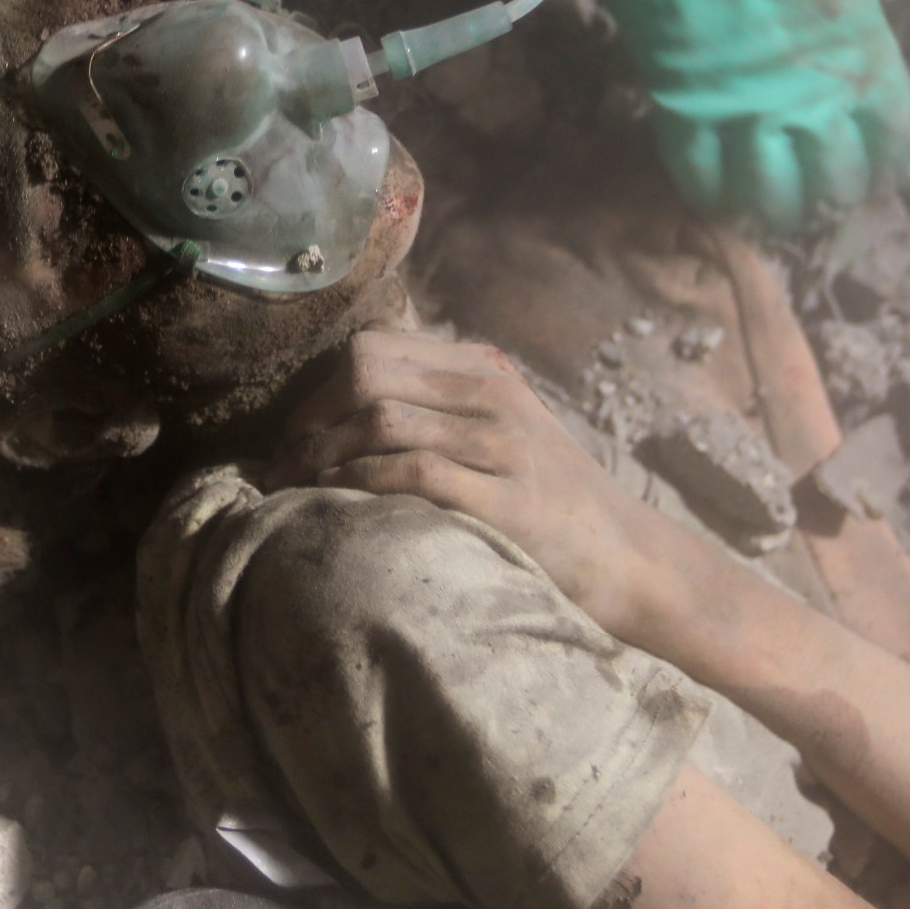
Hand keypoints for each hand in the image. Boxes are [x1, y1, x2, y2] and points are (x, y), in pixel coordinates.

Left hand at [271, 329, 657, 639]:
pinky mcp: (506, 498)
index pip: (374, 349)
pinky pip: (412, 471)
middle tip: (279, 466)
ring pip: (381, 419)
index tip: (291, 436)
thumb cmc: (552, 503)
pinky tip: (334, 503)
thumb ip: (442, 408)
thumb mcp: (502, 432)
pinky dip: (359, 483)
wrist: (630, 559)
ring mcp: (502, 444)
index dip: (317, 391)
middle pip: (366, 374)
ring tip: (289, 490)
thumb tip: (346, 414)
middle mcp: (492, 395)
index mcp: (484, 371)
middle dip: (308, 420)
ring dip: (319, 455)